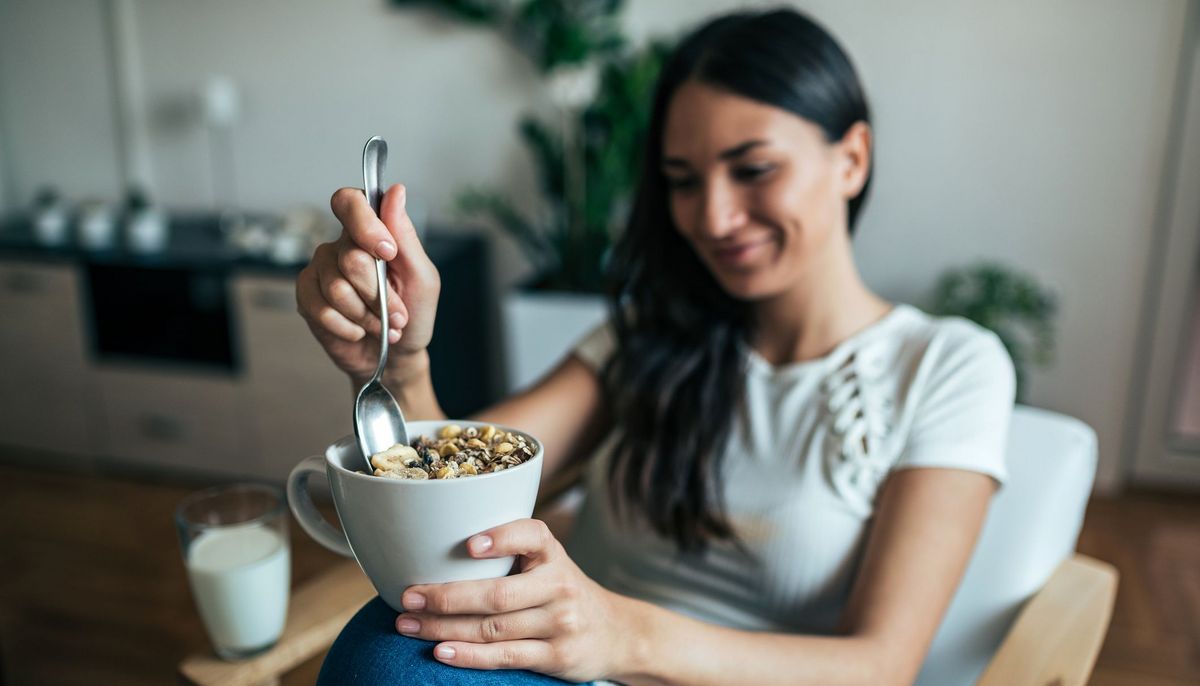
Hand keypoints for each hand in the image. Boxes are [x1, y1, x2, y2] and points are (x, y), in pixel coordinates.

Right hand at [296, 184, 439, 383]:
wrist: (396, 356)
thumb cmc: (413, 314)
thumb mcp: (422, 277)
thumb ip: (406, 236)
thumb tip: (396, 191)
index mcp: (370, 232)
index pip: (350, 202)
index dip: (365, 224)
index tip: (387, 252)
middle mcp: (340, 245)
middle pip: (351, 257)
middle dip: (379, 293)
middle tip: (395, 311)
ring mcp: (320, 270)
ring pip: (338, 288)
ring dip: (368, 315)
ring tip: (381, 324)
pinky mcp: (307, 298)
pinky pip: (321, 309)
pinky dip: (348, 327)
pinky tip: (358, 330)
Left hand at [395, 519, 631, 681]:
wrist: (617, 633)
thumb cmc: (563, 591)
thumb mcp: (549, 562)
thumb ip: (511, 552)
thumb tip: (437, 547)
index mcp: (553, 553)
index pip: (530, 536)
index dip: (500, 539)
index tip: (468, 545)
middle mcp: (559, 585)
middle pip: (497, 594)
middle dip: (446, 596)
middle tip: (409, 596)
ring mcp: (559, 623)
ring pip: (492, 628)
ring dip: (444, 628)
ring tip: (409, 624)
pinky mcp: (556, 656)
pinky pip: (505, 656)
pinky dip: (469, 655)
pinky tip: (441, 651)